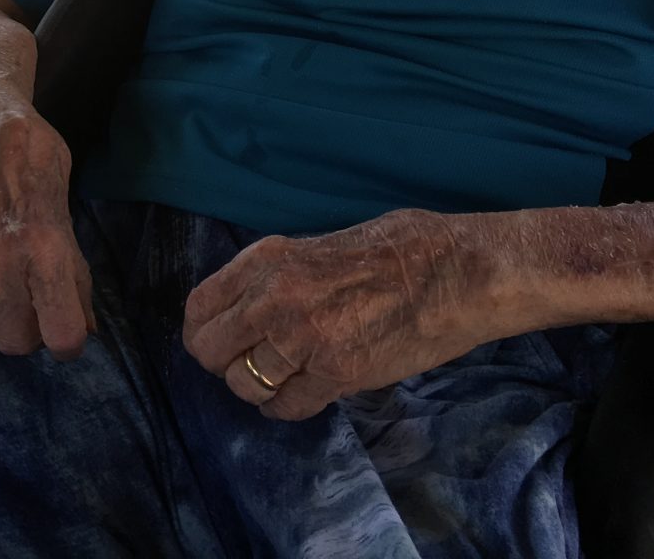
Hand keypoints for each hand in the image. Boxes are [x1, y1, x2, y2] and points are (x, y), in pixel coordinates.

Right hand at [0, 100, 95, 358]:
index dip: (71, 339)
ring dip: (6, 311)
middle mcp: (1, 259)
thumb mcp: (69, 207)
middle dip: (32, 333)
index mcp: (43, 247)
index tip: (72, 324)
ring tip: (17, 275)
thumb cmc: (35, 157)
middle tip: (43, 304)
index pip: (60, 336)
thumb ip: (76, 271)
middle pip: (16, 344)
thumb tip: (86, 324)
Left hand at [182, 208, 499, 420]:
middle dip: (223, 364)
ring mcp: (303, 338)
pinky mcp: (337, 374)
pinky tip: (300, 397)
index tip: (215, 343)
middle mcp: (274, 298)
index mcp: (266, 260)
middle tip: (245, 367)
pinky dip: (287, 407)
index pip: (200, 307)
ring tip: (278, 382)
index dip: (202, 332)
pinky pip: (288, 406)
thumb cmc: (393, 250)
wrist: (453, 271)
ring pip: (245, 384)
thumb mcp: (315, 245)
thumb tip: (244, 307)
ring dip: (256, 389)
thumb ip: (275, 277)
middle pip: (211, 352)